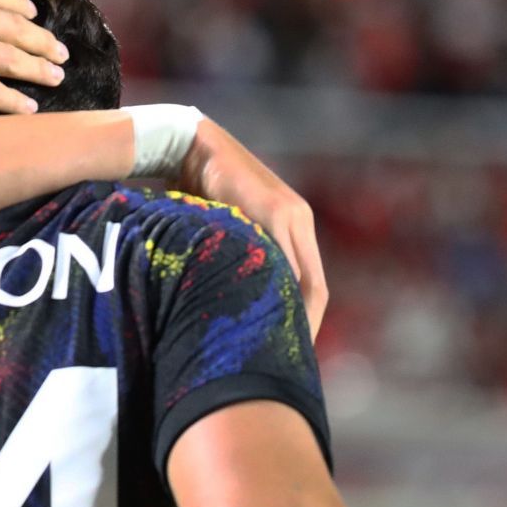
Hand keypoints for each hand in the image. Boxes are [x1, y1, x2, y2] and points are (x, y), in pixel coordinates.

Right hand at [175, 120, 326, 337]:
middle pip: (315, 288)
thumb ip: (233, 253)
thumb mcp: (221, 227)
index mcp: (292, 228)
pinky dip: (278, 290)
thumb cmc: (196, 187)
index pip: (310, 285)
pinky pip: (283, 262)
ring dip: (293, 313)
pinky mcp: (276, 211)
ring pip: (304, 279)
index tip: (289, 349)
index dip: (304, 319)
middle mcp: (299, 222)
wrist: (191, 145)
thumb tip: (225, 296)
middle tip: (289, 361)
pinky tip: (262, 312)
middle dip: (305, 325)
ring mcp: (290, 216)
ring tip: (277, 346)